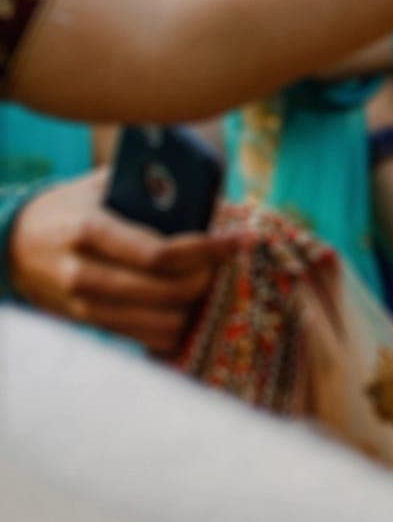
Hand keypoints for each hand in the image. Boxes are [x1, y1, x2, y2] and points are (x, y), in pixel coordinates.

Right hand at [4, 166, 230, 357]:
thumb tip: (204, 188)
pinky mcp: (91, 323)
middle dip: (208, 277)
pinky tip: (189, 303)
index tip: (240, 240)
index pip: (161, 254)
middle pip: (169, 291)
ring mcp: (86, 305)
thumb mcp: (99, 186)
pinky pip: (148, 337)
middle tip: (226, 260)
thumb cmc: (70, 208)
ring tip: (210, 280)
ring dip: (196, 305)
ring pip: (163, 322)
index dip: (208, 250)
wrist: (13, 246)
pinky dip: (177, 325)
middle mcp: (85, 273)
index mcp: (90, 231)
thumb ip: (145, 184)